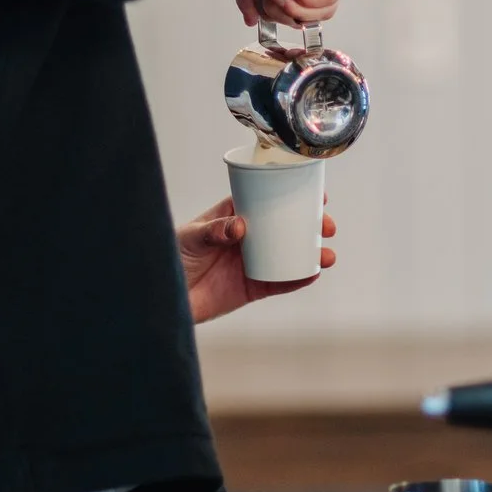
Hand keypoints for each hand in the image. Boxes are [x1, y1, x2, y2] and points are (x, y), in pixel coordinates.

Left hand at [177, 194, 338, 323]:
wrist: (164, 297)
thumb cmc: (170, 258)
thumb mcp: (191, 238)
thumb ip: (214, 230)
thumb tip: (239, 226)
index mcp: (232, 216)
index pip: (266, 201)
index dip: (291, 196)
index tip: (315, 194)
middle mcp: (247, 238)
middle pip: (285, 227)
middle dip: (310, 226)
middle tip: (325, 226)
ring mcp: (251, 262)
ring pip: (288, 254)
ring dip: (311, 253)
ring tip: (327, 255)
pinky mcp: (251, 288)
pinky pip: (280, 282)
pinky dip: (298, 278)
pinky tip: (313, 273)